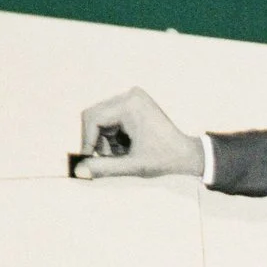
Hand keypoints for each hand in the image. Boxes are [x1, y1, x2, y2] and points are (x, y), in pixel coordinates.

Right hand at [74, 89, 202, 179]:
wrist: (188, 154)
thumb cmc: (165, 159)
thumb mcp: (132, 166)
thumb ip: (104, 167)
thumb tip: (78, 170)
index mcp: (130, 105)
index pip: (94, 119)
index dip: (87, 141)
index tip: (86, 159)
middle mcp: (130, 95)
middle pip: (94, 116)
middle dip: (97, 140)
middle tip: (109, 159)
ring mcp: (132, 97)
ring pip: (101, 119)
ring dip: (106, 140)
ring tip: (123, 154)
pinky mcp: (134, 103)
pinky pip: (111, 119)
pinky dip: (113, 136)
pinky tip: (127, 146)